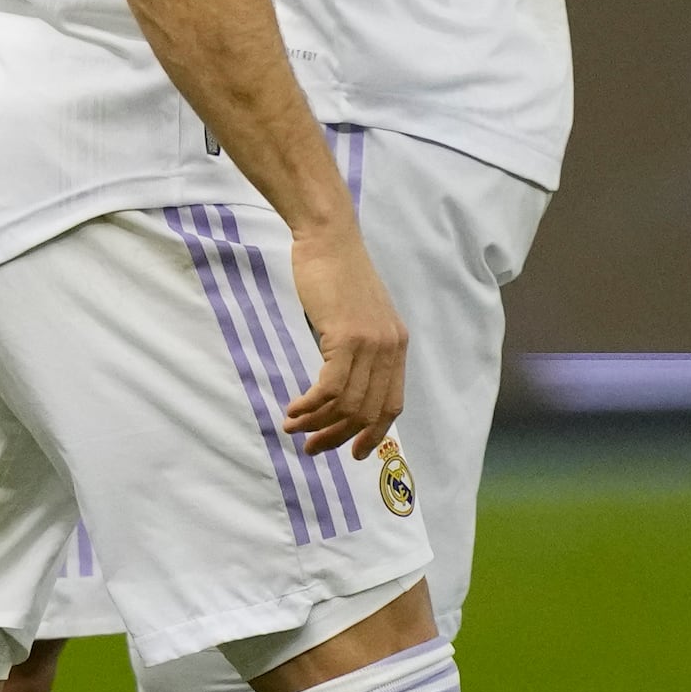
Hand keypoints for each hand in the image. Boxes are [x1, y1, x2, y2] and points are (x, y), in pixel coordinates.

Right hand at [277, 210, 407, 455]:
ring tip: (294, 429)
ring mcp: (372, 343)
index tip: (351, 453)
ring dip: (318, 424)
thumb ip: (358, 350)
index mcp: (397, 346)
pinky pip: (330, 388)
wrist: (328, 239)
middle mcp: (391, 348)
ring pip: (348, 404)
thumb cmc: (334, 274)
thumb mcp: (356, 317)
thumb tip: (341, 388)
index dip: (373, 435)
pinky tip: (293, 409)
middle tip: (311, 448)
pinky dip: (310, 406)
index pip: (392, 405)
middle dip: (337, 437)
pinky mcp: (348, 337)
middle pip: (368, 412)